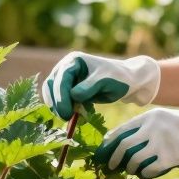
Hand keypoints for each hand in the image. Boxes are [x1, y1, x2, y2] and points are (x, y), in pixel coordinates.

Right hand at [40, 52, 160, 118]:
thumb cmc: (118, 78)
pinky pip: (59, 100)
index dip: (61, 96)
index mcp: (74, 61)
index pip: (61, 78)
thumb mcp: (105, 81)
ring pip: (52, 93)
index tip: (66, 112)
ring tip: (70, 117)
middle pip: (51, 85)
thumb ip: (88, 87)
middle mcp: (66, 67)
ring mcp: (66, 78)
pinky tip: (75, 114)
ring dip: (58, 106)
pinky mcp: (69, 89)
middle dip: (57, 102)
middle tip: (66, 118)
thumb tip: (73, 96)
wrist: (127, 82)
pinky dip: (64, 108)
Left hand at [95, 104, 178, 178]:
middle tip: (110, 167)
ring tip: (133, 170)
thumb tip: (118, 145)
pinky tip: (147, 174)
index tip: (102, 154)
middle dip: (114, 159)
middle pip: (124, 147)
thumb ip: (143, 128)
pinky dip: (145, 175)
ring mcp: (161, 143)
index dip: (108, 145)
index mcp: (148, 118)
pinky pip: (149, 171)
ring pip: (134, 161)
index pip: (120, 132)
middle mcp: (152, 129)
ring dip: (130, 168)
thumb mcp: (161, 120)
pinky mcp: (170, 158)